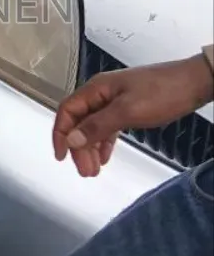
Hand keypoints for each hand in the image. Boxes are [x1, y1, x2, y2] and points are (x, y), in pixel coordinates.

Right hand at [53, 52, 213, 177]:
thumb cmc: (162, 93)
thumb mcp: (127, 111)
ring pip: (94, 127)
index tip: (62, 157)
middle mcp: (102, 93)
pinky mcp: (128, 108)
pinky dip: (104, 142)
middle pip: (80, 122)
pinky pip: (108, 127)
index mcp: (97, 89)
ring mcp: (115, 100)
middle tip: (86, 172)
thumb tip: (71, 140)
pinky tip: (105, 157)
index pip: (68, 111)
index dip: (60, 134)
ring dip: (91, 148)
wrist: (193, 83)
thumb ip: (98, 126)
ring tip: (94, 171)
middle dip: (79, 147)